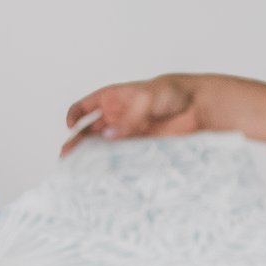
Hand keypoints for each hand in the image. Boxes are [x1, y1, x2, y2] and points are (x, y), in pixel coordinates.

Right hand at [60, 73, 204, 155]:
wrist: (198, 106)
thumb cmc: (171, 93)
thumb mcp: (146, 99)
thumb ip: (129, 118)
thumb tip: (110, 136)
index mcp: (111, 99)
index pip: (83, 107)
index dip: (74, 116)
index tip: (71, 127)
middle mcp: (115, 117)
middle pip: (88, 131)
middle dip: (76, 143)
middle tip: (67, 156)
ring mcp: (126, 133)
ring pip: (102, 146)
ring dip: (92, 157)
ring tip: (81, 169)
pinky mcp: (138, 147)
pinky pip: (120, 156)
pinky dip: (112, 164)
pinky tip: (106, 172)